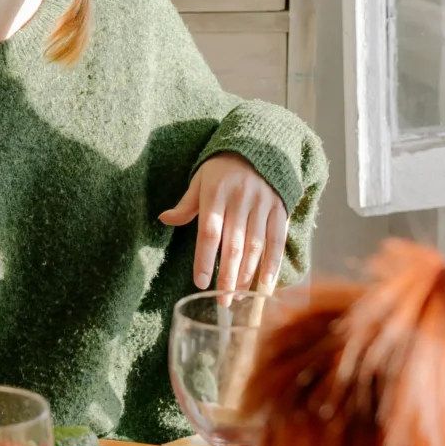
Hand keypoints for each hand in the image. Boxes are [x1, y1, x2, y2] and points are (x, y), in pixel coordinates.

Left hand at [159, 154, 288, 293]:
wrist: (261, 143)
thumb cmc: (223, 168)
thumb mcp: (200, 180)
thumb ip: (186, 205)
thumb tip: (164, 219)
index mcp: (216, 192)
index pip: (209, 231)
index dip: (204, 258)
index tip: (200, 283)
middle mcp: (241, 199)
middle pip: (234, 244)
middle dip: (227, 276)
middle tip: (221, 302)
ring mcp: (263, 205)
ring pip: (256, 247)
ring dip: (247, 275)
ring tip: (238, 298)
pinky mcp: (280, 210)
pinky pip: (277, 242)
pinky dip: (273, 266)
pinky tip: (266, 286)